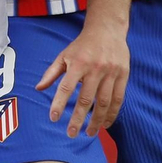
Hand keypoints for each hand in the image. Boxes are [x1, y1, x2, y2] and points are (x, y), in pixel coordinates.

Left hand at [35, 17, 127, 136]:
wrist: (107, 29)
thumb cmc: (82, 45)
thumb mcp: (64, 55)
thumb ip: (51, 73)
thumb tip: (38, 88)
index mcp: (78, 63)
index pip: (66, 87)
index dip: (59, 103)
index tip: (53, 118)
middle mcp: (95, 68)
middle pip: (86, 99)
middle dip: (78, 118)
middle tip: (71, 133)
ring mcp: (111, 72)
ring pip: (104, 102)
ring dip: (96, 120)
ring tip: (89, 133)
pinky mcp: (123, 74)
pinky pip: (118, 98)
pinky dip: (112, 113)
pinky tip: (105, 124)